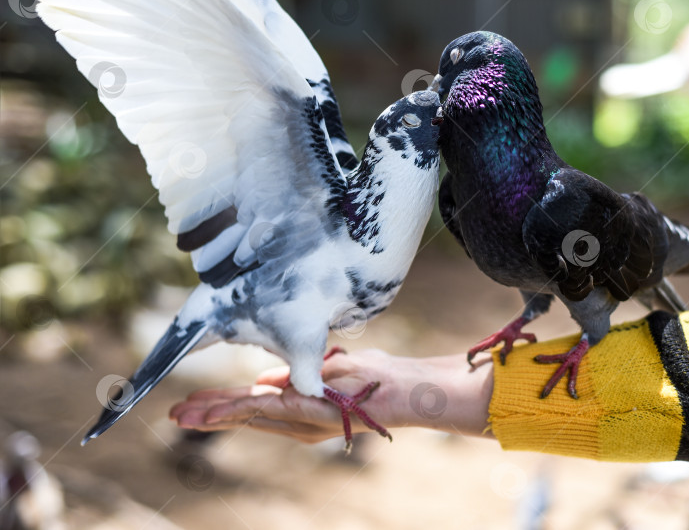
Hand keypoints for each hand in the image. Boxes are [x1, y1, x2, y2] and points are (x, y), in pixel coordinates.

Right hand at [169, 349, 493, 443]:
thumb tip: (265, 379)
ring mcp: (302, 418)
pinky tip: (211, 412)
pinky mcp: (309, 412)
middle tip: (174, 416)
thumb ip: (298, 378)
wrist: (408, 392)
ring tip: (181, 416)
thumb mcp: (331, 374)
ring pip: (248, 415)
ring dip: (213, 414)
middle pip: (244, 415)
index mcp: (300, 408)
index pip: (254, 407)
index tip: (195, 405)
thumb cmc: (378, 380)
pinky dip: (235, 410)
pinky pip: (265, 410)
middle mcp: (297, 419)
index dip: (224, 407)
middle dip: (209, 415)